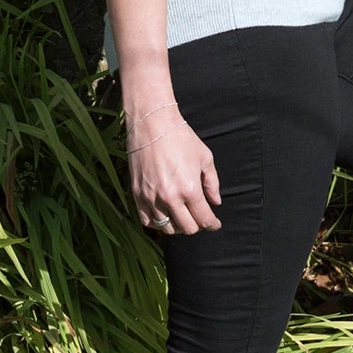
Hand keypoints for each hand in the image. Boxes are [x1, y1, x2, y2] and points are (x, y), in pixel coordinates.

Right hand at [127, 105, 221, 234]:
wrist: (152, 124)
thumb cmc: (181, 138)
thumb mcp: (205, 158)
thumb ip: (212, 183)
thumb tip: (216, 202)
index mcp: (190, 189)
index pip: (204, 219)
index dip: (212, 224)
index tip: (215, 224)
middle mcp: (170, 197)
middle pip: (187, 228)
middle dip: (197, 225)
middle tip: (200, 217)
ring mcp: (151, 197)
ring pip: (166, 228)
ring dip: (178, 225)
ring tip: (182, 216)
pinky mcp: (137, 194)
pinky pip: (146, 220)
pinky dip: (157, 222)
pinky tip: (164, 215)